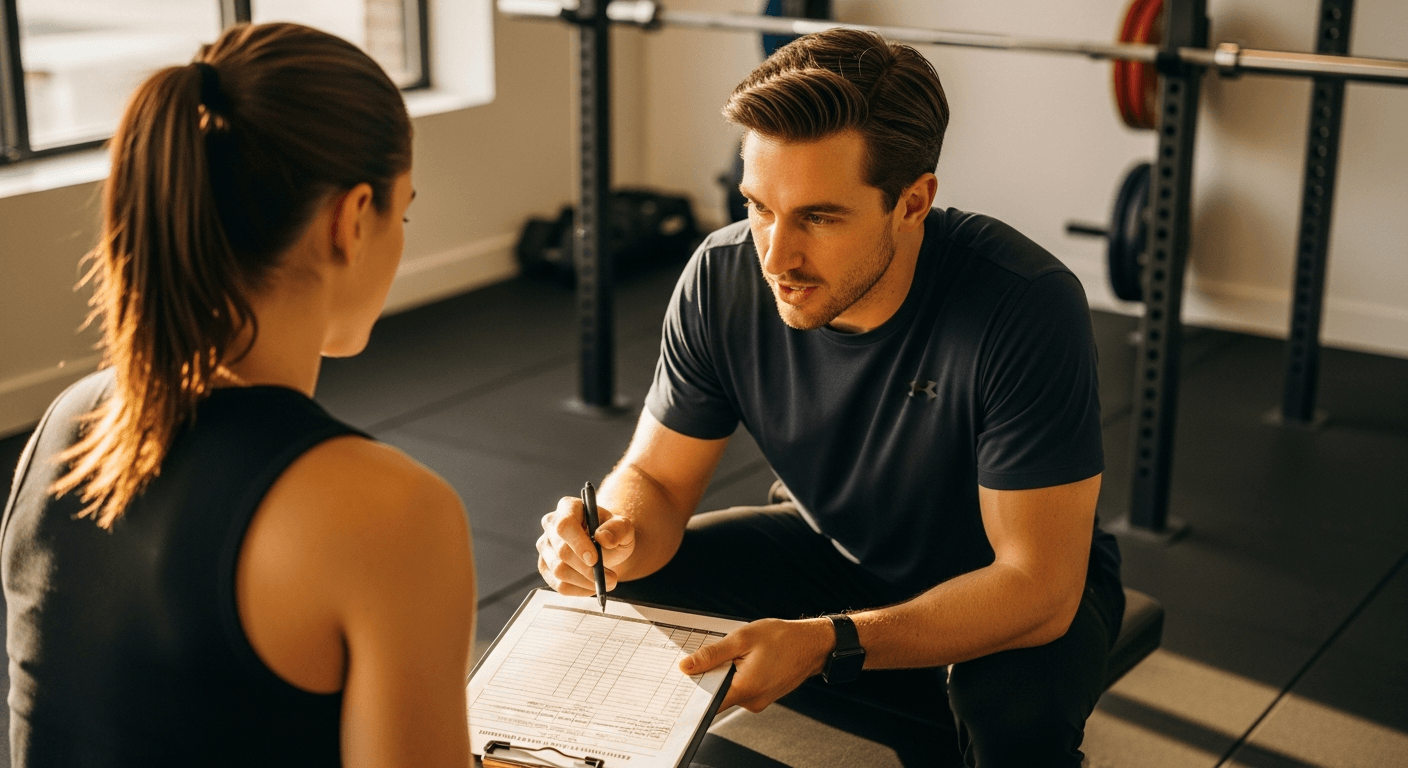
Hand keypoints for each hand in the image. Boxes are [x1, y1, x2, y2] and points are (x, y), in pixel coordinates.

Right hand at [537, 495, 636, 595]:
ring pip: (559, 571)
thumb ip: (618, 529)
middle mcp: (551, 524)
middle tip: (611, 578)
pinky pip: (559, 585)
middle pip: (561, 551)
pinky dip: (580, 589)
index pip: (565, 525)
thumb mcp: (624, 528)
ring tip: (607, 581)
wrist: (607, 546)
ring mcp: (545, 546)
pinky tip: (594, 585)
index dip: (578, 544)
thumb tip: (604, 538)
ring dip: (586, 581)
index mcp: (568, 507)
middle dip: (586, 569)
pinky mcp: (545, 566)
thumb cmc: (613, 533)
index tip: (595, 559)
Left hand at [679, 617, 834, 711]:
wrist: (812, 644)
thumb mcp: (742, 639)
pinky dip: (737, 675)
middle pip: (717, 694)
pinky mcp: (763, 696)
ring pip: (730, 690)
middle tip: (714, 654)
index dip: (693, 689)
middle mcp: (751, 701)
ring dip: (726, 673)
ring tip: (737, 653)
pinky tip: (745, 659)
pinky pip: (742, 688)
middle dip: (711, 675)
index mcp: (744, 689)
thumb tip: (687, 666)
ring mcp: (758, 700)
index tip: (684, 676)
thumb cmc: (783, 639)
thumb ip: (712, 654)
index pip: (708, 700)